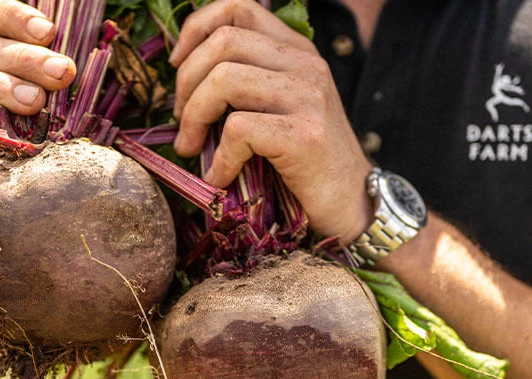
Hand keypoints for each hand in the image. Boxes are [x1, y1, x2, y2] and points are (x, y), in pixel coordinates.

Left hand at [170, 0, 373, 242]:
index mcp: (297, 51)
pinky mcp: (305, 136)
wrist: (354, 205)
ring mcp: (308, 98)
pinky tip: (220, 177)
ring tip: (191, 148)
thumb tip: (182, 74)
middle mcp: (306, 65)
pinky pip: (238, 130)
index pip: (238, 8)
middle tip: (182, 121)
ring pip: (224, 80)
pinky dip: (218, 159)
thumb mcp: (281, 107)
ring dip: (194, 118)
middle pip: (223, 42)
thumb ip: (247, 82)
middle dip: (185, 83)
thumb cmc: (307, 162)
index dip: (196, 29)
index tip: (177, 64)